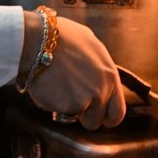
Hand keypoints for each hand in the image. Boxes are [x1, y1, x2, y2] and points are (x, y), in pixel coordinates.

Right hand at [19, 11, 125, 129]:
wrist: (39, 41)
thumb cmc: (63, 36)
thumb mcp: (91, 43)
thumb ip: (98, 64)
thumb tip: (97, 69)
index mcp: (110, 76)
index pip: (118, 111)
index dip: (107, 117)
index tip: (100, 116)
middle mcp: (100, 91)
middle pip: (96, 121)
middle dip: (86, 117)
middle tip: (75, 103)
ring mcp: (83, 101)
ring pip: (75, 119)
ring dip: (68, 109)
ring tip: (59, 88)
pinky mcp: (64, 107)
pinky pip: (57, 111)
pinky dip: (52, 103)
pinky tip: (48, 85)